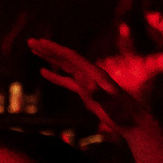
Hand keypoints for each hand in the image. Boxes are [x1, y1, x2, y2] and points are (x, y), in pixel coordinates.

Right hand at [28, 38, 150, 134]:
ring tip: (34, 50)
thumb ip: (101, 95)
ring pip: (64, 66)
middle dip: (48, 49)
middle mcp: (89, 74)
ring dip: (49, 57)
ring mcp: (87, 82)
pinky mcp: (85, 92)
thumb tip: (89, 87)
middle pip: (65, 57)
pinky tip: (43, 72)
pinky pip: (66, 81)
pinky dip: (54, 75)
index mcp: (94, 73)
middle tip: (31, 41)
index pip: (71, 57)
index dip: (55, 49)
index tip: (40, 42)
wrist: (132, 120)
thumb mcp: (112, 104)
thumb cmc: (124, 113)